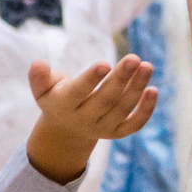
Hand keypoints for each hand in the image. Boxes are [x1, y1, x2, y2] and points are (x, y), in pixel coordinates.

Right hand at [24, 55, 156, 181]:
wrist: (67, 128)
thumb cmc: (57, 97)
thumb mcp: (42, 89)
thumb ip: (40, 78)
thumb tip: (38, 64)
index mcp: (62, 106)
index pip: (78, 92)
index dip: (91, 79)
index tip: (105, 63)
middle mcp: (83, 119)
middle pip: (105, 100)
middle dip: (121, 79)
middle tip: (134, 58)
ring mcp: (102, 128)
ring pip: (122, 110)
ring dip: (136, 88)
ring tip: (147, 66)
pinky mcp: (117, 133)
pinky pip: (134, 124)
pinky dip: (146, 110)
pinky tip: (153, 90)